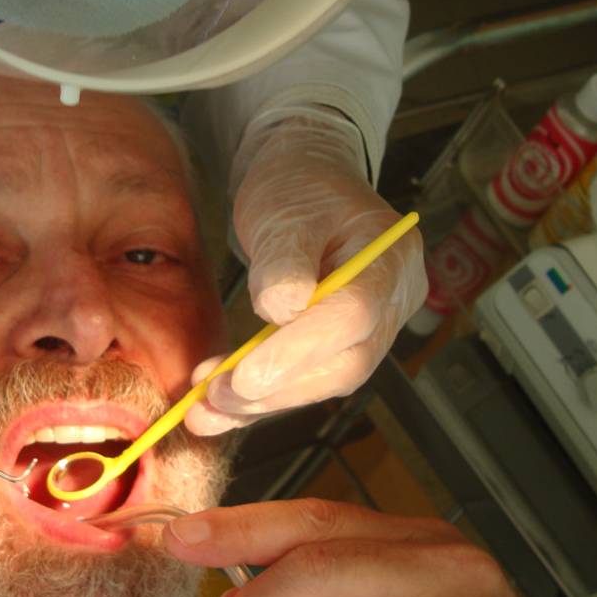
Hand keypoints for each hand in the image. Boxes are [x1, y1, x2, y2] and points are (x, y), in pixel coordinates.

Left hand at [186, 111, 424, 434]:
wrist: (302, 184)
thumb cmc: (298, 188)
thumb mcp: (285, 209)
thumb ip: (285, 259)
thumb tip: (281, 311)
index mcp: (389, 258)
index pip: (354, 315)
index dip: (300, 350)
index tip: (246, 375)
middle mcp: (392, 301)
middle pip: (345, 362)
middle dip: (276, 388)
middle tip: (214, 396)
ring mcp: (372, 330)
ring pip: (323, 381)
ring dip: (261, 402)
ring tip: (203, 409)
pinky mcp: (338, 347)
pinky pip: (304, 381)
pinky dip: (259, 400)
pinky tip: (216, 412)